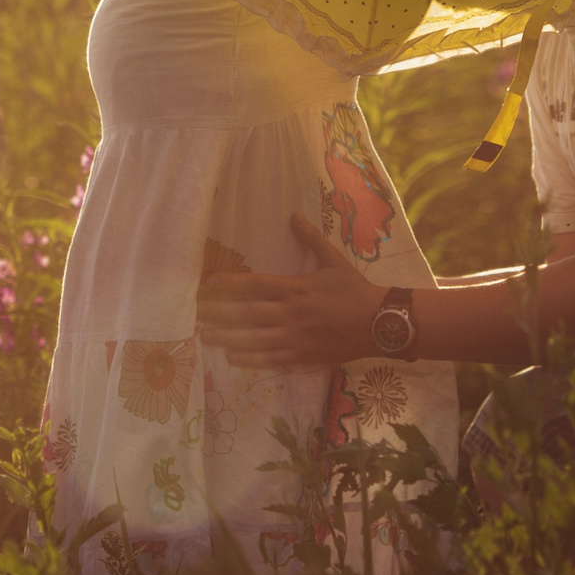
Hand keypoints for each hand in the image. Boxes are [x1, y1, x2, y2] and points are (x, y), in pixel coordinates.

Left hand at [196, 212, 385, 368]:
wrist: (379, 323)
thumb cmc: (354, 290)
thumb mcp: (334, 260)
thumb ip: (311, 238)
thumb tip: (294, 214)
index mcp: (295, 288)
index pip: (254, 285)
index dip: (228, 285)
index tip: (208, 285)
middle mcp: (290, 313)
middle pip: (246, 314)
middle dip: (218, 314)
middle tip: (195, 314)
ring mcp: (295, 338)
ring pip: (253, 339)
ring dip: (227, 338)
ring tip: (204, 337)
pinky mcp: (302, 357)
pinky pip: (270, 359)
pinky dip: (249, 359)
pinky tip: (231, 357)